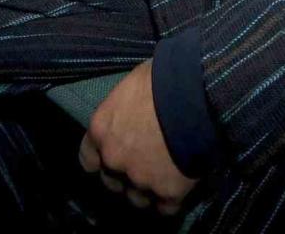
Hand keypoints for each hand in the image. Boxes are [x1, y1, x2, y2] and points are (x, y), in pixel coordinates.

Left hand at [79, 60, 198, 214]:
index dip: (101, 158)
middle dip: (125, 175)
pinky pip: (165, 208)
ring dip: (147, 189)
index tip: (112, 156)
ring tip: (164, 174)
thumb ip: (126, 105)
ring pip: (137, 198)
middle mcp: (114, 159)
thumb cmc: (163, 77)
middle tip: (144, 162)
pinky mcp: (167, 193)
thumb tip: (134, 105)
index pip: (87, 158)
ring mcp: (140, 179)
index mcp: (101, 129)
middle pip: (112, 181)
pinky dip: (171, 199)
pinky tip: (179, 185)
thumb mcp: (134, 82)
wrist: (196, 94)